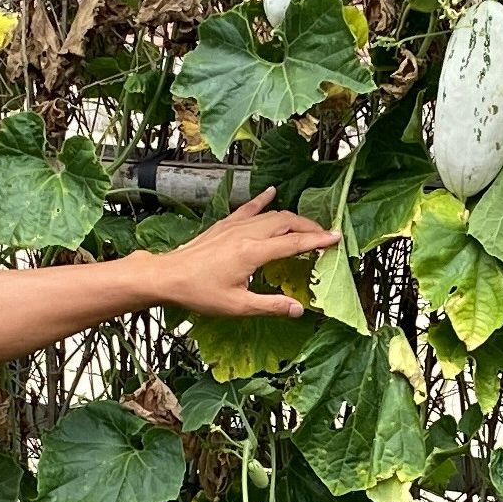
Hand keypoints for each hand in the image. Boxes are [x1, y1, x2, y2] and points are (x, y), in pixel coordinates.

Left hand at [152, 190, 338, 318]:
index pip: (294, 243)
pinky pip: (248, 208)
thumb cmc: (198, 293)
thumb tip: (299, 309)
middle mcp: (246, 234)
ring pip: (271, 214)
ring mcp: (233, 226)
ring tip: (307, 225)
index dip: (317, 241)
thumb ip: (270, 306)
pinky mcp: (223, 225)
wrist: (166, 276)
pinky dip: (263, 200)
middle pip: (287, 222)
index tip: (336, 239)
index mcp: (252, 253)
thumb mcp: (237, 306)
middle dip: (310, 227)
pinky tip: (271, 192)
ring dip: (292, 217)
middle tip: (325, 236)